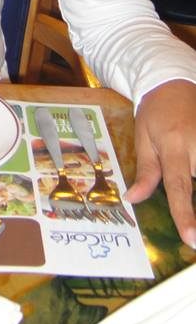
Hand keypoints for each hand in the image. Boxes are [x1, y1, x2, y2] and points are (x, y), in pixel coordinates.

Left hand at [125, 79, 195, 248]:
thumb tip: (133, 199)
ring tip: (190, 201)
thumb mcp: (143, 137)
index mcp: (175, 145)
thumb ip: (146, 171)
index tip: (192, 239)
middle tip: (190, 217)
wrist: (174, 84)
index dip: (185, 215)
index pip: (180, 187)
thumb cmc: (155, 112)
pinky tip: (194, 174)